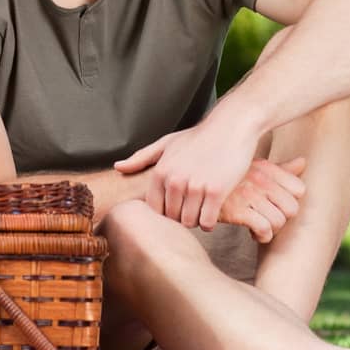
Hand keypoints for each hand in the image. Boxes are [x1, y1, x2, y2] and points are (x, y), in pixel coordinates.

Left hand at [114, 124, 252, 230]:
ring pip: (189, 222)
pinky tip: (213, 211)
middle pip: (172, 218)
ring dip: (196, 220)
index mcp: (160, 172)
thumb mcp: (167, 143)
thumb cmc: (199, 137)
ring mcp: (195, 187)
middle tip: (193, 205)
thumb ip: (141, 158)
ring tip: (203, 208)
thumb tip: (118, 167)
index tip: (177, 204)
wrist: (231, 127)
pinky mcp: (215, 192)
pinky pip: (207, 223)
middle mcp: (175, 180)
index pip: (154, 209)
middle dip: (182, 216)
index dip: (166, 211)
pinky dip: (209, 223)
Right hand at [218, 156, 306, 243]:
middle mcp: (260, 180)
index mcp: (266, 168)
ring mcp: (249, 195)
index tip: (276, 205)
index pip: (299, 189)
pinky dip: (261, 236)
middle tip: (267, 219)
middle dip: (282, 219)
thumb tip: (303, 162)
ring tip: (258, 227)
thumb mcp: (253, 167)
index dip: (291, 201)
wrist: (190, 180)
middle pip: (293, 209)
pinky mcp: (236, 210)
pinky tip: (251, 233)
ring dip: (270, 230)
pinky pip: (264, 229)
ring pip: (279, 222)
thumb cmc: (224, 176)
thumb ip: (280, 169)